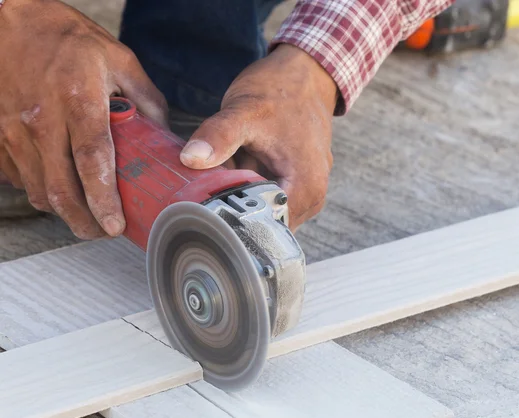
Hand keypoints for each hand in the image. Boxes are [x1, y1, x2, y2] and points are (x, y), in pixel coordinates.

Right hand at [0, 0, 166, 238]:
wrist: (8, 16)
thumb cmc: (66, 39)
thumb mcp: (119, 60)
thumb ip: (147, 101)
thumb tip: (166, 138)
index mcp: (78, 100)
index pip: (92, 162)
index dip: (104, 200)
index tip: (115, 225)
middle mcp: (41, 119)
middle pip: (61, 190)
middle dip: (84, 222)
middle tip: (103, 232)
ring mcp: (13, 129)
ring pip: (38, 191)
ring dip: (64, 211)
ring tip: (86, 214)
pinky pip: (19, 179)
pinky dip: (40, 191)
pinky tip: (59, 187)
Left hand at [180, 44, 336, 229]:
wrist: (305, 73)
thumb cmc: (280, 90)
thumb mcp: (244, 110)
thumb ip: (218, 136)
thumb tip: (190, 159)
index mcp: (306, 187)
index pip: (268, 228)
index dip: (236, 222)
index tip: (208, 212)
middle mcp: (312, 197)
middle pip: (265, 223)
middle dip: (236, 210)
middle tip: (208, 192)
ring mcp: (306, 192)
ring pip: (265, 211)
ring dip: (241, 199)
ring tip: (224, 174)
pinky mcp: (297, 184)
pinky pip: (268, 197)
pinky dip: (248, 188)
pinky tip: (236, 167)